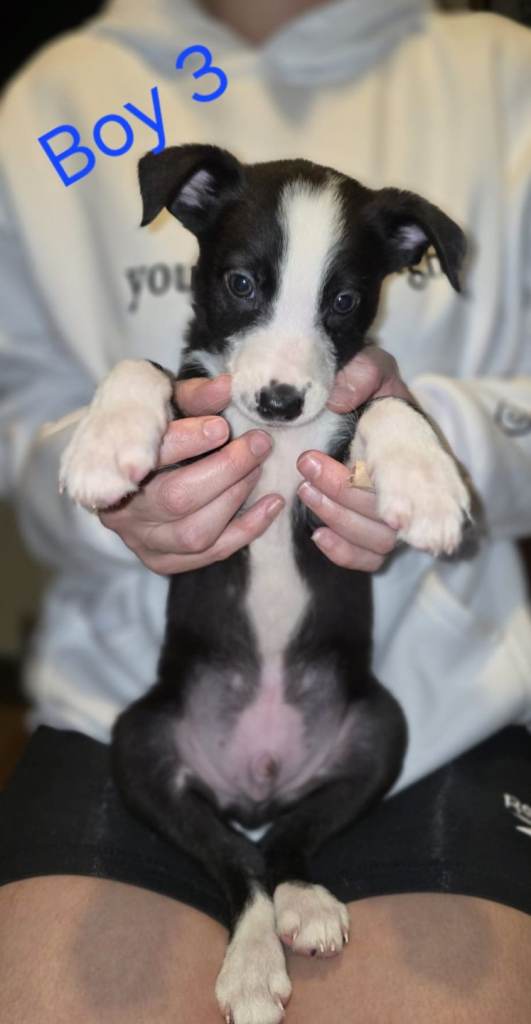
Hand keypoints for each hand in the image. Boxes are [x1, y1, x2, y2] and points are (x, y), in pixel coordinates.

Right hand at [100, 375, 283, 573]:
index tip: (222, 427)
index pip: (149, 455)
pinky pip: (208, 554)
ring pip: (193, 533)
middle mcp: (120, 507)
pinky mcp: (160, 559)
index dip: (189, 441)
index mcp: (110, 460)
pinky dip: (247, 530)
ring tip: (258, 469)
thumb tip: (228, 387)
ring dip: (235, 499)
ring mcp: (139, 539)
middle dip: (226, 470)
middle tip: (258, 444)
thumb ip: (192, 395)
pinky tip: (271, 503)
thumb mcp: (160, 395)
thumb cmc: (145, 421)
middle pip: (175, 498)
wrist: (121, 459)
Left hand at [298, 345, 412, 570]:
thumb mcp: (372, 368)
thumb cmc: (370, 391)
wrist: (362, 412)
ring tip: (305, 491)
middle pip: (390, 515)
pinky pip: (367, 560)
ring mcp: (397, 520)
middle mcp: (415, 493)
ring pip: (379, 541)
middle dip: (345, 492)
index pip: (417, 479)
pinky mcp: (374, 538)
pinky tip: (317, 536)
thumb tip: (339, 398)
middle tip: (308, 463)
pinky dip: (343, 553)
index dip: (395, 487)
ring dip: (339, 519)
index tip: (355, 466)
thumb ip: (363, 371)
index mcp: (420, 452)